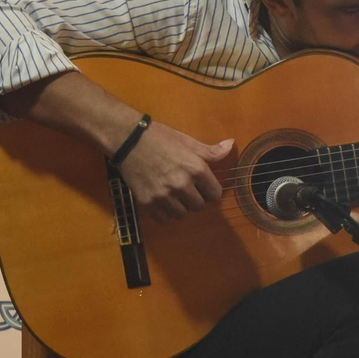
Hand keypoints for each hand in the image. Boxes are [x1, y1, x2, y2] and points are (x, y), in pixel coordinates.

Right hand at [116, 120, 234, 222]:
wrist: (127, 139)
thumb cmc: (160, 137)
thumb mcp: (187, 141)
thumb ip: (210, 151)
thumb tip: (231, 145)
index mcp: (196, 169)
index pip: (215, 194)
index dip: (210, 190)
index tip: (202, 186)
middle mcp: (182, 184)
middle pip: (200, 206)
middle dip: (196, 199)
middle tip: (187, 189)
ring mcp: (164, 196)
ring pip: (182, 214)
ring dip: (181, 207)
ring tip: (174, 195)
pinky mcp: (148, 203)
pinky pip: (164, 219)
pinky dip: (165, 213)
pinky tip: (162, 201)